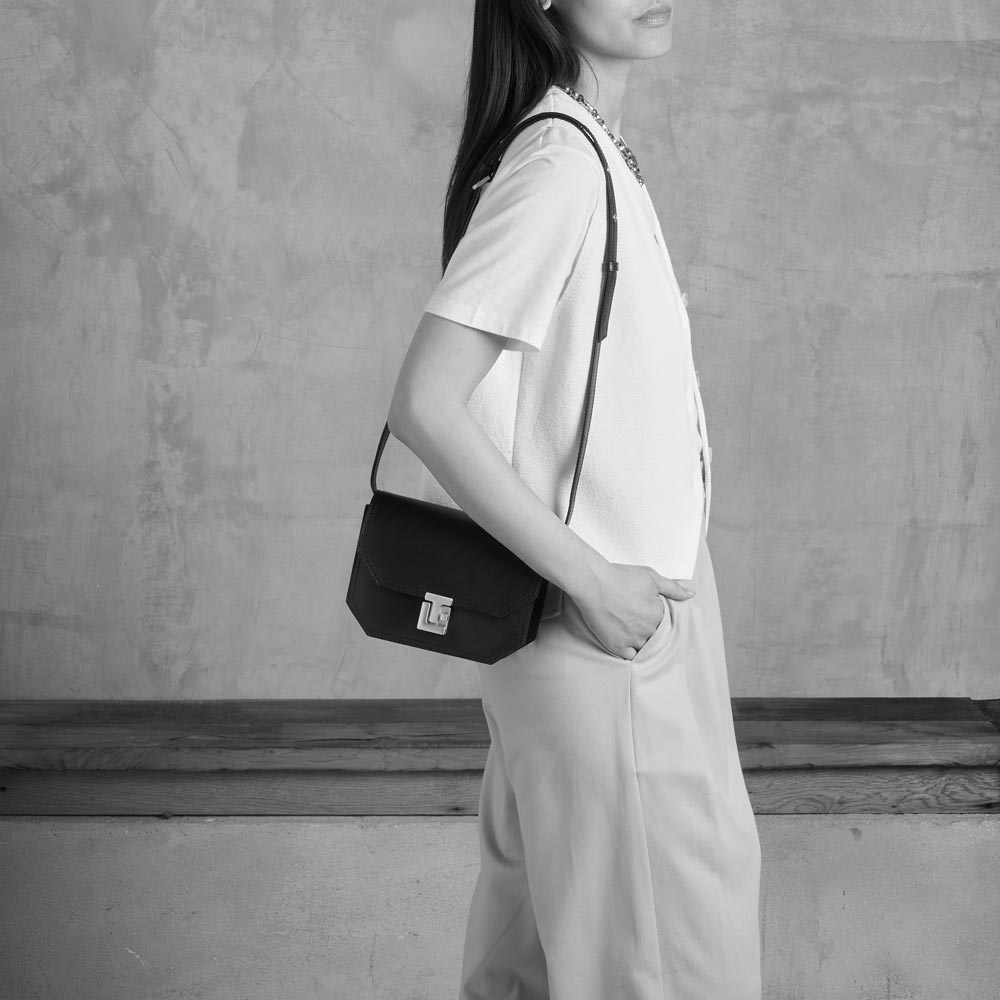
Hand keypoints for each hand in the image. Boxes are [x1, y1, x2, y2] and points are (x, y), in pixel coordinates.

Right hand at [571, 563, 694, 659]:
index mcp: (659, 613)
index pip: (663, 622)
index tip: (642, 609)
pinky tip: (623, 640)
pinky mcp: (617, 647)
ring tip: (625, 627)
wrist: (593, 583)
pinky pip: (629, 656)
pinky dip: (629, 650)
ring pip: (643, 646)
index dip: (653, 615)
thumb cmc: (620, 577)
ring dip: (638, 640)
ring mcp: (633, 640)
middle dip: (646, 628)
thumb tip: (691, 594)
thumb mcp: (650, 576)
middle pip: (653, 635)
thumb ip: (673, 587)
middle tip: (631, 616)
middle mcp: (649, 629)